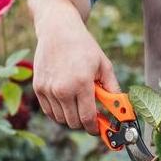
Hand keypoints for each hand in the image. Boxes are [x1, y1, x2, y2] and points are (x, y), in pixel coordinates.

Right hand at [32, 0, 119, 133]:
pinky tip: (67, 102)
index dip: (95, 128)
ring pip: (61, 119)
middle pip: (74, 122)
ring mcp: (48, 89)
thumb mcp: (104, 65)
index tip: (99, 129)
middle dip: (84, 123)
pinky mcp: (38, 88)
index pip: (87, 118)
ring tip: (79, 103)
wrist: (58, 30)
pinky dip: (59, 112)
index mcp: (81, 84)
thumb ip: (113, 89)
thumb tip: (122, 110)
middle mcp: (62, 89)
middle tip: (91, 115)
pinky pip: (49, 112)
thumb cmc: (84, 47)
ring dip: (71, 117)